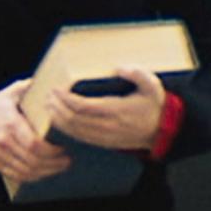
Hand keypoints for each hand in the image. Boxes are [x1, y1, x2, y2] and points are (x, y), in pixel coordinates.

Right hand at [0, 79, 70, 182]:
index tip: (63, 148)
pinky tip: (44, 172)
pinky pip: (16, 175)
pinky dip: (32, 177)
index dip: (51, 150)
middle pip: (32, 160)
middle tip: (67, 160)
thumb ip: (29, 88)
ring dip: (46, 172)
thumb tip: (50, 82)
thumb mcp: (11, 93)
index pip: (33, 143)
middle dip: (53, 163)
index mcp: (10, 122)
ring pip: (26, 171)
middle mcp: (4, 141)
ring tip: (59, 167)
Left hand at [47, 66, 165, 150]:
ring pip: (74, 130)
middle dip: (58, 107)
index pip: (84, 107)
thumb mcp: (152, 85)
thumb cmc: (154, 105)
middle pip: (74, 119)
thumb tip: (120, 68)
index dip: (67, 99)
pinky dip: (66, 128)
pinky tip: (59, 119)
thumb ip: (137, 74)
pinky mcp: (103, 142)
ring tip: (48, 105)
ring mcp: (105, 136)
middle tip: (48, 95)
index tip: (56, 89)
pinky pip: (80, 137)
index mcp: (117, 110)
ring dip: (58, 118)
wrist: (162, 131)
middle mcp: (108, 126)